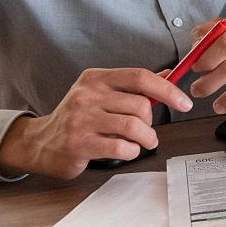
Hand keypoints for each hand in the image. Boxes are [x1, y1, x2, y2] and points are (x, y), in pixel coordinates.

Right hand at [0, 68, 193, 178]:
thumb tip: (168, 74)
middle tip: (148, 130)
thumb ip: (133, 86)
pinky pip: (121, 147)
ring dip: (147, 138)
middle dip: (151, 122)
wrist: (41, 143)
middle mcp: (86, 95)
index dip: (167, 89)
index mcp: (95, 78)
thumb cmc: (78, 119)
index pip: (140, 77)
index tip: (184, 102)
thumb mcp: (101, 95)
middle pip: (139, 105)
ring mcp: (80, 119)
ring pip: (133, 126)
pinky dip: (133, 151)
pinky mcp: (78, 143)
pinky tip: (127, 150)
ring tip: (144, 142)